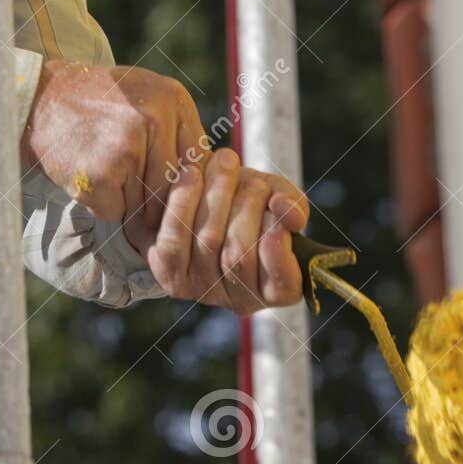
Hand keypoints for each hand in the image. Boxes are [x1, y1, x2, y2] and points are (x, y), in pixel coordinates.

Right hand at [20, 60, 207, 232]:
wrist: (41, 98)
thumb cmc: (99, 103)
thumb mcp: (147, 97)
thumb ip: (179, 131)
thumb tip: (214, 187)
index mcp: (173, 99)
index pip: (199, 164)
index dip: (188, 189)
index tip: (175, 202)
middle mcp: (155, 120)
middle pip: (175, 188)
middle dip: (158, 204)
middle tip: (140, 203)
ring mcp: (127, 147)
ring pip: (147, 204)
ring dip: (129, 204)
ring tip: (107, 177)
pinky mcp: (101, 174)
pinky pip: (116, 211)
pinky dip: (102, 206)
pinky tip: (89, 180)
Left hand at [122, 148, 308, 313]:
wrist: (200, 197)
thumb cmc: (245, 200)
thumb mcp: (275, 198)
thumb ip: (292, 203)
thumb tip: (289, 212)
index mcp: (275, 289)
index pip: (283, 284)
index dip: (278, 248)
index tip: (276, 208)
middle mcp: (240, 299)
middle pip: (240, 255)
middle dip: (247, 207)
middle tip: (252, 180)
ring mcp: (202, 290)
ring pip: (209, 242)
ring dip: (218, 195)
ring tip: (226, 164)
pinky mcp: (170, 274)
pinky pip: (174, 239)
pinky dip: (183, 203)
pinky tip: (192, 174)